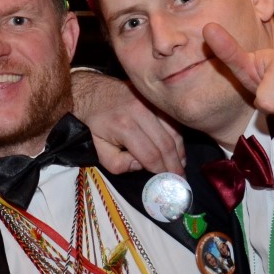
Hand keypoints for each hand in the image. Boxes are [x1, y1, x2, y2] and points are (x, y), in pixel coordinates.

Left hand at [69, 70, 185, 173]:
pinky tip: (177, 149)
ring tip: (180, 165)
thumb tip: (140, 165)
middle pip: (165, 144)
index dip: (159, 171)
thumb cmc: (95, 122)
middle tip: (179, 179)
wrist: (93, 91)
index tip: (164, 182)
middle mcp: (140, 112)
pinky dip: (178, 137)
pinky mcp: (155, 99)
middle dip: (174, 165)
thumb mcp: (97, 148)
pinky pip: (173, 121)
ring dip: (179, 151)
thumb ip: (116, 163)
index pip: (149, 155)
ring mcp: (150, 103)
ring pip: (173, 132)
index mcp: (124, 126)